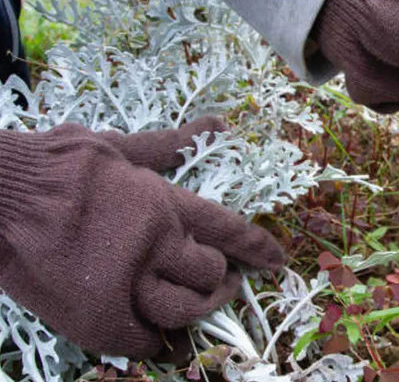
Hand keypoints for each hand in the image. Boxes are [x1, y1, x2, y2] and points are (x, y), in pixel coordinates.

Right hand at [0, 117, 286, 358]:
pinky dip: (155, 338)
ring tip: (197, 303)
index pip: (225, 228)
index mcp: (161, 203)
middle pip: (208, 274)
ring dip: (195, 309)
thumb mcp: (117, 146)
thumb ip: (170, 144)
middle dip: (220, 279)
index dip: (256, 246)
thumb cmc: (55, 165)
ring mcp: (126, 282)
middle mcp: (152, 244)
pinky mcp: (98, 315)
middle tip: (223, 281)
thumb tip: (217, 124)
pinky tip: (155, 330)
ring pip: (183, 309)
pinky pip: (144, 340)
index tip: (276, 260)